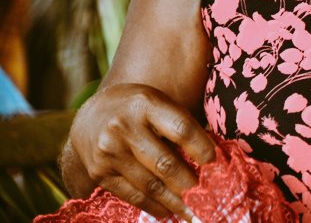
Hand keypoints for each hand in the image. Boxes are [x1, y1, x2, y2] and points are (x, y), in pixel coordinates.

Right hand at [65, 83, 215, 218]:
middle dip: (189, 184)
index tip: (216, 164)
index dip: (202, 148)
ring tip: (192, 211)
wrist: (91, 116)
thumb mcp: (158, 103)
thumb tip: (211, 159)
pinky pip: (132, 195)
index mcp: (146, 104)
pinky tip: (168, 211)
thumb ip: (180, 125)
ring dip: (175, 201)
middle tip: (207, 196)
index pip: (181, 129)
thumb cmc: (137, 109)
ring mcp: (109, 152)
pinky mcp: (99, 173)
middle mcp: (124, 127)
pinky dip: (153, 206)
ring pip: (150, 184)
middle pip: (165, 163)